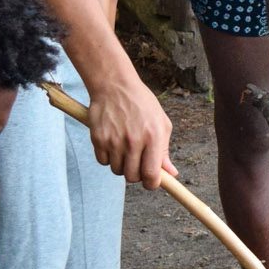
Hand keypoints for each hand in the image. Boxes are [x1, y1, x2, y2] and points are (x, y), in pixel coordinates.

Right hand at [88, 73, 173, 188]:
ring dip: (121, 165)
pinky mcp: (98, 138)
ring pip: (117, 170)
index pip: (151, 174)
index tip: (152, 182)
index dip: (152, 183)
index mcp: (153, 136)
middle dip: (136, 175)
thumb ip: (165, 150)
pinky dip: (107, 158)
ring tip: (124, 150)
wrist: (114, 85)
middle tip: (137, 163)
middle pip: (132, 177)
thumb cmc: (141, 103)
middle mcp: (133, 140)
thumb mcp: (161, 122)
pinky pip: (103, 162)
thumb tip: (171, 173)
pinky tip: (112, 144)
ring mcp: (114, 140)